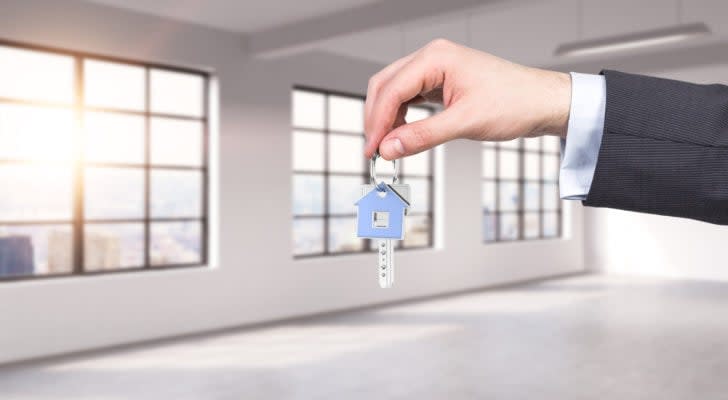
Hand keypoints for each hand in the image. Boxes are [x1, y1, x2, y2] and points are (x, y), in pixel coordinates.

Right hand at [364, 39, 571, 159]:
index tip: (372, 150)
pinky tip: (402, 133)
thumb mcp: (464, 123)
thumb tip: (390, 148)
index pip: (391, 90)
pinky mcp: (442, 82)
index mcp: (436, 58)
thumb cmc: (515, 102)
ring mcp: (437, 69)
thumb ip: (422, 136)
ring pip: (394, 91)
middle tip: (374, 150)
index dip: (377, 123)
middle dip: (376, 119)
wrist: (542, 102)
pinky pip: (410, 96)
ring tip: (387, 146)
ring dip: (387, 118)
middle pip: (385, 86)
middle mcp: (433, 58)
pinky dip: (401, 115)